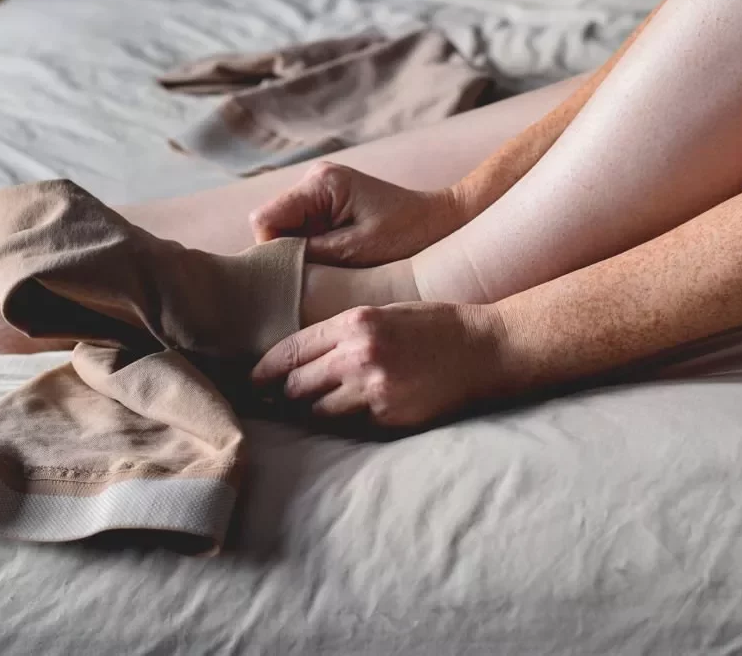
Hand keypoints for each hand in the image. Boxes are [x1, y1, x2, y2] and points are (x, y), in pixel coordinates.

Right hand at [249, 162, 466, 266]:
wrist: (444, 222)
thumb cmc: (409, 234)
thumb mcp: (357, 251)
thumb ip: (310, 256)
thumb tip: (272, 270)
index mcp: (321, 183)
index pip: (264, 220)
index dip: (272, 253)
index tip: (299, 275)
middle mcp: (315, 180)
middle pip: (271, 226)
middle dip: (288, 254)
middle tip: (320, 276)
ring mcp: (320, 193)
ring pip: (284, 232)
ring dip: (302, 255)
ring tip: (335, 268)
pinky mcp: (329, 207)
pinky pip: (303, 233)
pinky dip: (313, 252)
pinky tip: (338, 262)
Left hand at [250, 302, 509, 426]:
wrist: (487, 349)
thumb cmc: (435, 326)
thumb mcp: (384, 313)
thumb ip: (342, 333)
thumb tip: (301, 360)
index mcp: (354, 323)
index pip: (291, 351)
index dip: (265, 370)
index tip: (254, 381)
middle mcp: (358, 356)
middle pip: (296, 386)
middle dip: (282, 396)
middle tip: (273, 403)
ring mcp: (374, 390)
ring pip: (317, 413)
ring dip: (310, 414)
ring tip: (309, 412)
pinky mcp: (391, 417)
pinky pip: (350, 427)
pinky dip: (342, 425)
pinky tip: (346, 419)